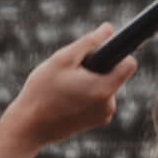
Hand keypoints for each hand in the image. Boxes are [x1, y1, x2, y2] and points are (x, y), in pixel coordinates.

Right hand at [1, 28, 132, 154]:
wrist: (28, 127)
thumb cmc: (42, 91)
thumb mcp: (63, 59)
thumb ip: (89, 42)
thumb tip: (109, 29)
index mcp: (104, 89)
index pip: (129, 64)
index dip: (116, 53)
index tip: (101, 50)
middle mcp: (109, 105)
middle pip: (114, 74)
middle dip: (97, 67)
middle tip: (71, 71)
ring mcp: (103, 116)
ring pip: (104, 85)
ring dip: (89, 80)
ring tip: (65, 86)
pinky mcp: (95, 122)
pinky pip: (98, 99)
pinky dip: (86, 94)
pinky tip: (65, 98)